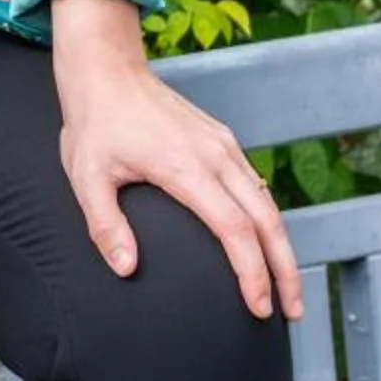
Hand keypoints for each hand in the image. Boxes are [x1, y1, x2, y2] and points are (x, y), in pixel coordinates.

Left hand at [57, 57, 303, 322]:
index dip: (252, 272)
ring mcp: (223, 145)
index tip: (260, 306)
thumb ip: (104, 224)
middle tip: (293, 312)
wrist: (107, 68)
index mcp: (186, 167)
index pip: (235, 229)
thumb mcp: (87, 175)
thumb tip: (126, 267)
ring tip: (287, 287)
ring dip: (283, 246)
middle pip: (267, 220)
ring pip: (269, 202)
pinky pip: (256, 184)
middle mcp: (215, 155)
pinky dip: (270, 219)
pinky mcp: (222, 140)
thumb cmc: (95, 121)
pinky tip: (268, 243)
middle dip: (285, 270)